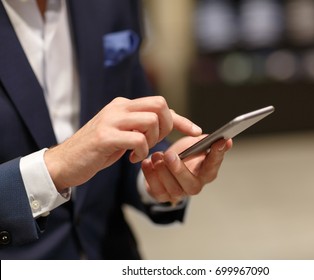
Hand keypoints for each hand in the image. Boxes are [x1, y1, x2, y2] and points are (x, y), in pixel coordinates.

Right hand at [44, 97, 201, 191]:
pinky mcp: (105, 136)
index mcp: (124, 105)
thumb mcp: (122, 134)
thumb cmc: (97, 150)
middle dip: (166, 126)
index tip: (196, 131)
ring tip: (140, 151)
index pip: (160, 104)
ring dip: (152, 140)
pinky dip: (141, 151)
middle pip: (159, 105)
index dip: (181, 119)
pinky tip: (130, 158)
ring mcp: (111, 120)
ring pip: (151, 120)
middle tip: (155, 142)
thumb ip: (140, 126)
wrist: (66, 161)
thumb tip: (166, 125)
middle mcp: (119, 108)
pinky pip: (137, 139)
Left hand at [141, 136, 232, 202]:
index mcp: (207, 171)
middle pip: (191, 184)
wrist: (165, 163)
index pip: (214, 163)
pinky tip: (147, 163)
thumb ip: (207, 141)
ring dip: (163, 172)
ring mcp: (179, 192)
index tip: (221, 140)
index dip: (217, 153)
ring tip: (156, 156)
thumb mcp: (196, 143)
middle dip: (179, 169)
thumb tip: (223, 139)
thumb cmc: (184, 153)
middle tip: (170, 155)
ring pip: (173, 189)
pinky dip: (150, 176)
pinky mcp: (163, 195)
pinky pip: (157, 191)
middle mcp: (195, 185)